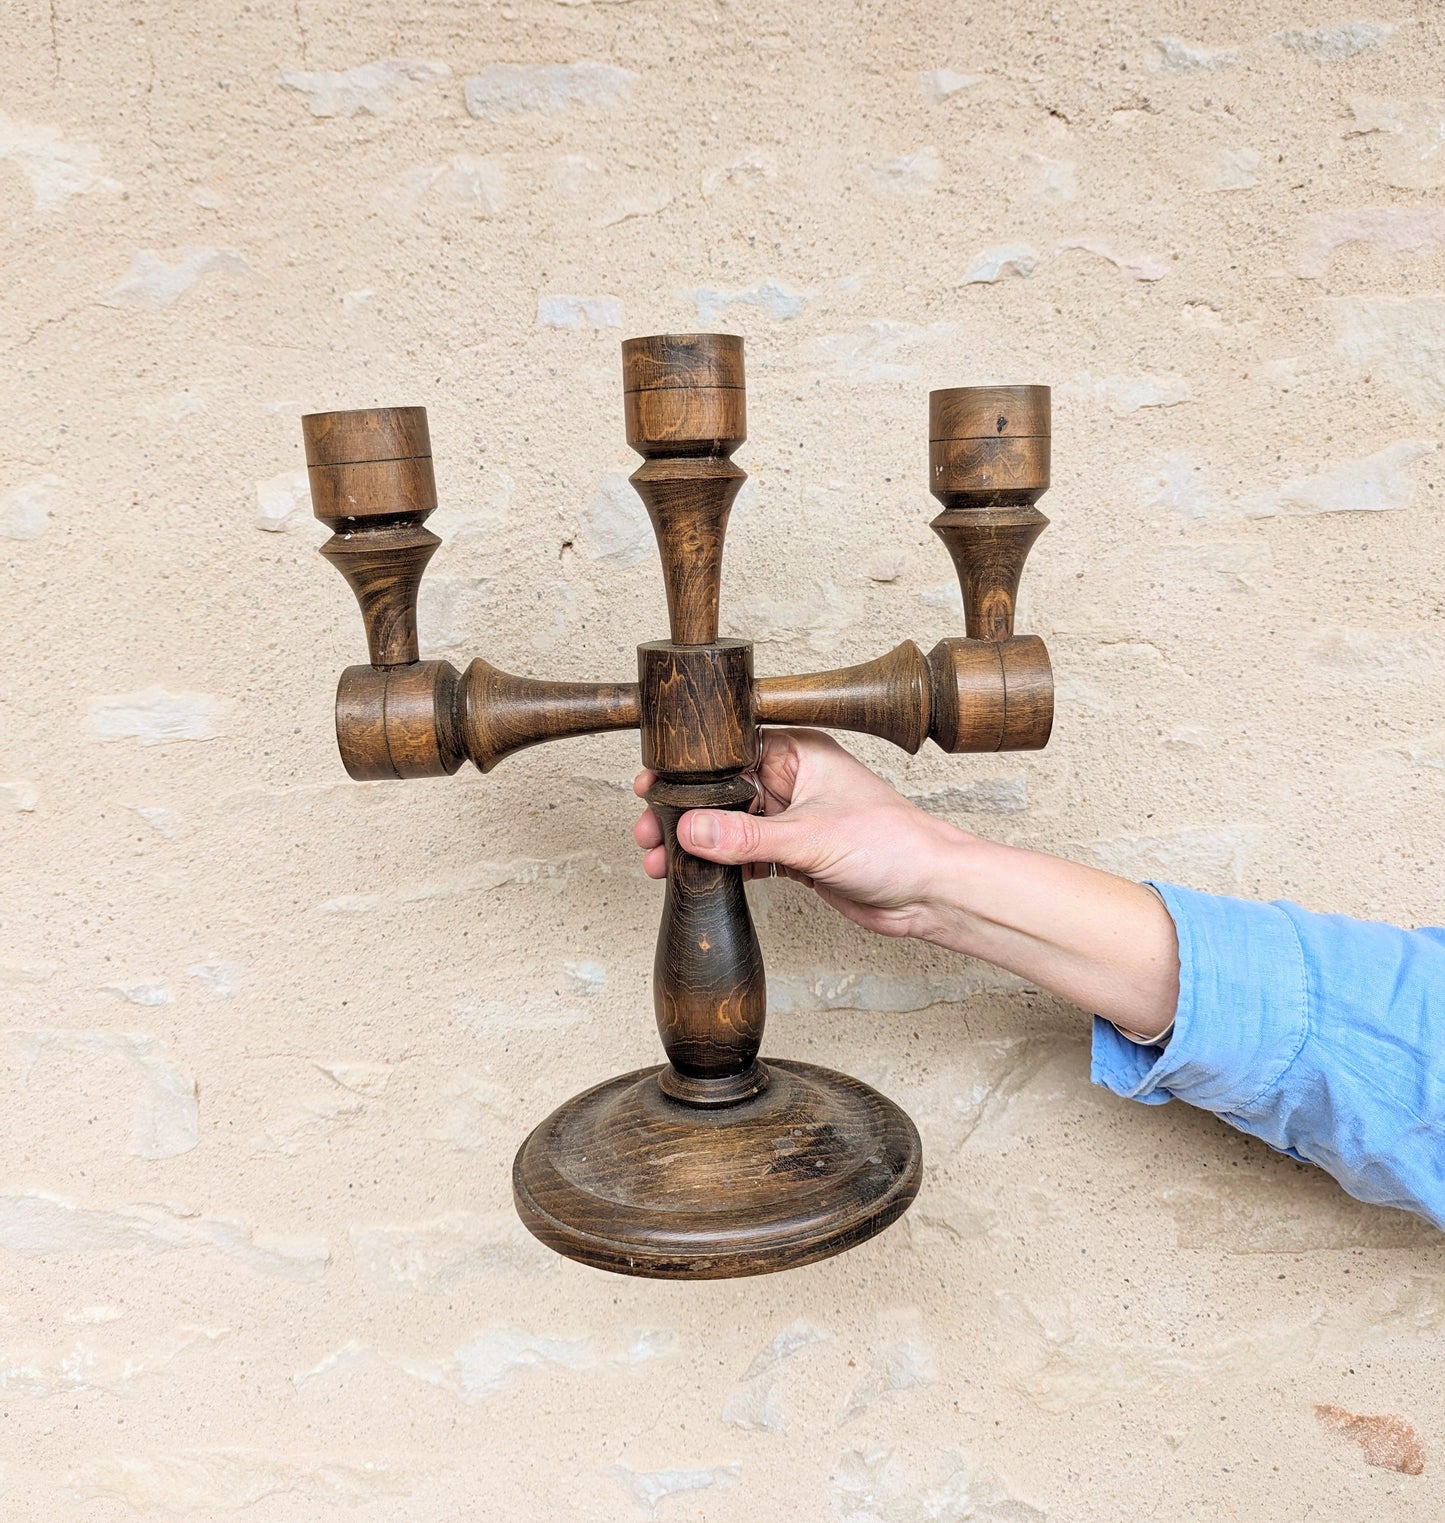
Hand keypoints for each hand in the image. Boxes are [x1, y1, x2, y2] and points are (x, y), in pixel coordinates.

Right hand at [632, 728, 967, 939]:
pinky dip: (718, 867)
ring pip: (728, 827)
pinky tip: (694, 877)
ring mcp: (790, 818)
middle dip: (682, 813)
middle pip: (720, 792)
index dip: (688, 770)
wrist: (930, 893)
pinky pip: (743, 856)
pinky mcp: (792, 854)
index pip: (729, 752)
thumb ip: (746, 836)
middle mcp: (791, 780)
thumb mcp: (810, 838)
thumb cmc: (894, 844)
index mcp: (798, 753)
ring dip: (695, 844)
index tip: (652, 785)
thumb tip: (690, 829)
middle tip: (647, 832)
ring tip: (659, 860)